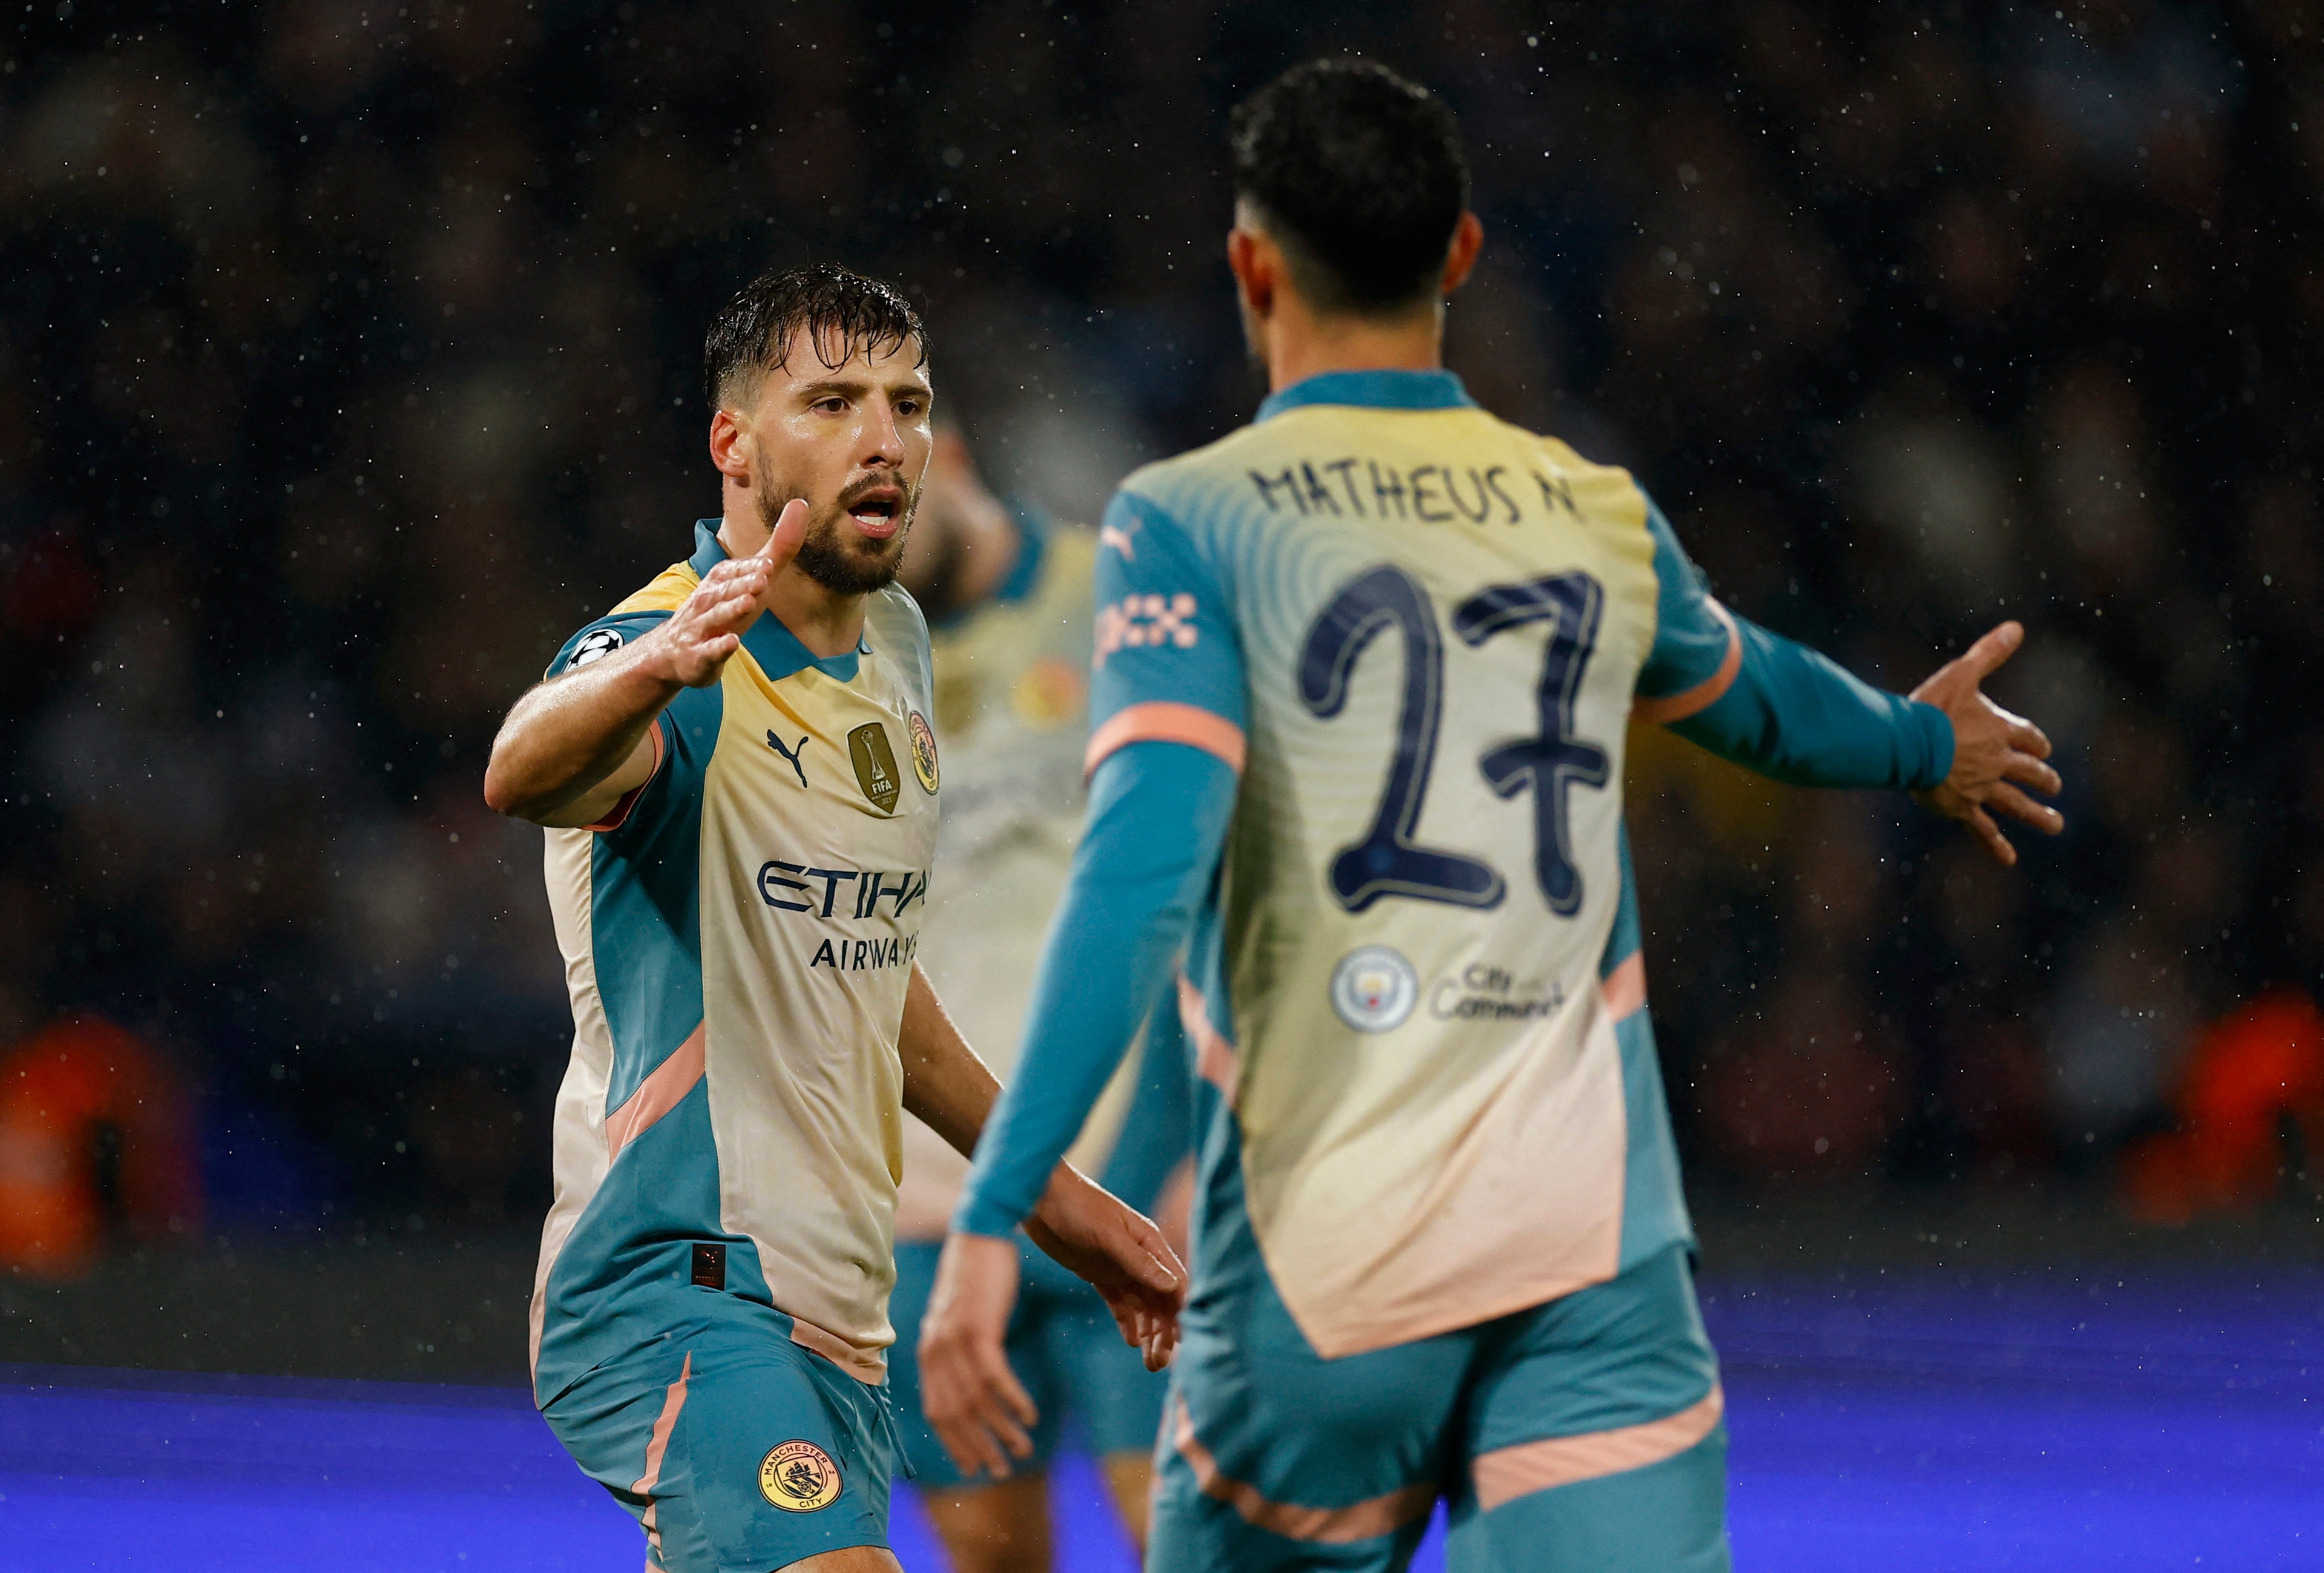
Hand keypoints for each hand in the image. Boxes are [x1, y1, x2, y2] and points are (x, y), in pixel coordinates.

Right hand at [643, 499, 806, 686]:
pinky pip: (710, 650)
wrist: (676, 652)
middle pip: (726, 590)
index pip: (736, 571)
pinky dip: (720, 647)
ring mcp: (701, 628)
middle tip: (764, 578)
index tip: (769, 563)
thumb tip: (800, 505)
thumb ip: (778, 549)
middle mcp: (708, 599)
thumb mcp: (753, 579)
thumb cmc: (724, 610)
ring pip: (717, 617)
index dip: (751, 568)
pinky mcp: (700, 655)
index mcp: (720, 579)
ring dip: (732, 609)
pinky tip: (732, 642)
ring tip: (749, 602)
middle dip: (743, 584)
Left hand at [916, 1232, 1035, 1478]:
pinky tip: (1030, 1416)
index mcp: (928, 1353)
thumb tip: (971, 1382)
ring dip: (1002, 1430)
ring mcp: (954, 1340)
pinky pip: (994, 1376)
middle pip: (956, 1415)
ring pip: (977, 1401)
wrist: (979, 1232)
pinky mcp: (977, 1328)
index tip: (975, 1467)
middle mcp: (935, 1351)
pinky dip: (1012, 1400)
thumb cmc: (975, 1275)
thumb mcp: (961, 1318)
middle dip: (980, 1447)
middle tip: (1003, 1470)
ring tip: (1024, 1449)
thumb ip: (959, 1351)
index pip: (938, 1413)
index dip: (957, 1444)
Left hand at [1022, 1163, 1184, 1371]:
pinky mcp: (1098, 1274)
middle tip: (1160, 1362)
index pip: (1174, 1280)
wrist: (1039, 1198)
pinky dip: (1127, 1322)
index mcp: (1149, 1242)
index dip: (1181, 1310)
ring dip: (1149, 1332)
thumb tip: (1172, 1286)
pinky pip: (1119, 1303)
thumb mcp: (1109, 1236)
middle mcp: (1139, 1256)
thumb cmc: (1077, 1207)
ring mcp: (1119, 1266)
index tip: (1183, 1339)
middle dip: (1165, 1330)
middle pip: (1161, 1299)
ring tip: (1150, 1362)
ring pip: (1142, 1305)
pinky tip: (1132, 1342)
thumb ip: (1139, 1262)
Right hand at [1909, 620, 2064, 865]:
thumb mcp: (1963, 673)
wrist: (1910, 744)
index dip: (2036, 743)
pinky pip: (1982, 829)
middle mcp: (1997, 761)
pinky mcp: (1962, 807)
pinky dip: (1995, 845)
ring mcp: (1981, 787)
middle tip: (2053, 786)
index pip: (2027, 737)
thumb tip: (2018, 626)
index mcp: (1998, 729)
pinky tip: (2009, 859)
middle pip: (2029, 771)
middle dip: (2043, 779)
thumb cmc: (1932, 707)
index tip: (2042, 750)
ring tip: (2055, 824)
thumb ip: (1990, 652)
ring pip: (2016, 804)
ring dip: (2037, 815)